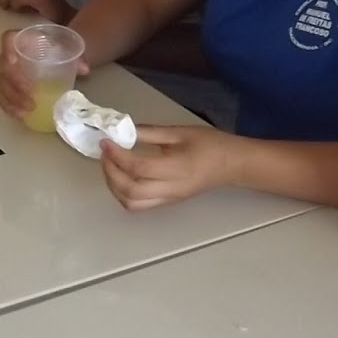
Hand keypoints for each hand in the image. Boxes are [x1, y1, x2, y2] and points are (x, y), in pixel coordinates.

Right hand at [0, 27, 87, 118]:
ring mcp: (5, 73)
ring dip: (13, 98)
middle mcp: (9, 55)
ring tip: (30, 109)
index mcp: (22, 40)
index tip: (14, 61)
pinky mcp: (6, 88)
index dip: (7, 49)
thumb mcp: (65, 50)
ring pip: (1, 85)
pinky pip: (1, 98)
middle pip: (4, 67)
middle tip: (31, 93)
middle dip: (15, 82)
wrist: (50, 57)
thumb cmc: (54, 51)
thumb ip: (75, 58)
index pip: (7, 38)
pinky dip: (10, 107)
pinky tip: (22, 116)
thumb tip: (85, 70)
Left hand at [99, 124, 235, 211]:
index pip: (139, 167)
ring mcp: (169, 199)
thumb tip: (123, 131)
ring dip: (114, 186)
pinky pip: (138, 206)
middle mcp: (171, 188)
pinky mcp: (168, 203)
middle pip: (131, 191)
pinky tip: (121, 177)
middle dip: (111, 173)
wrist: (232, 164)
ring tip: (110, 166)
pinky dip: (123, 194)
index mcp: (177, 168)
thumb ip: (150, 133)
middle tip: (105, 154)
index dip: (117, 155)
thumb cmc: (210, 144)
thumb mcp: (180, 132)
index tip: (106, 141)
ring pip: (132, 203)